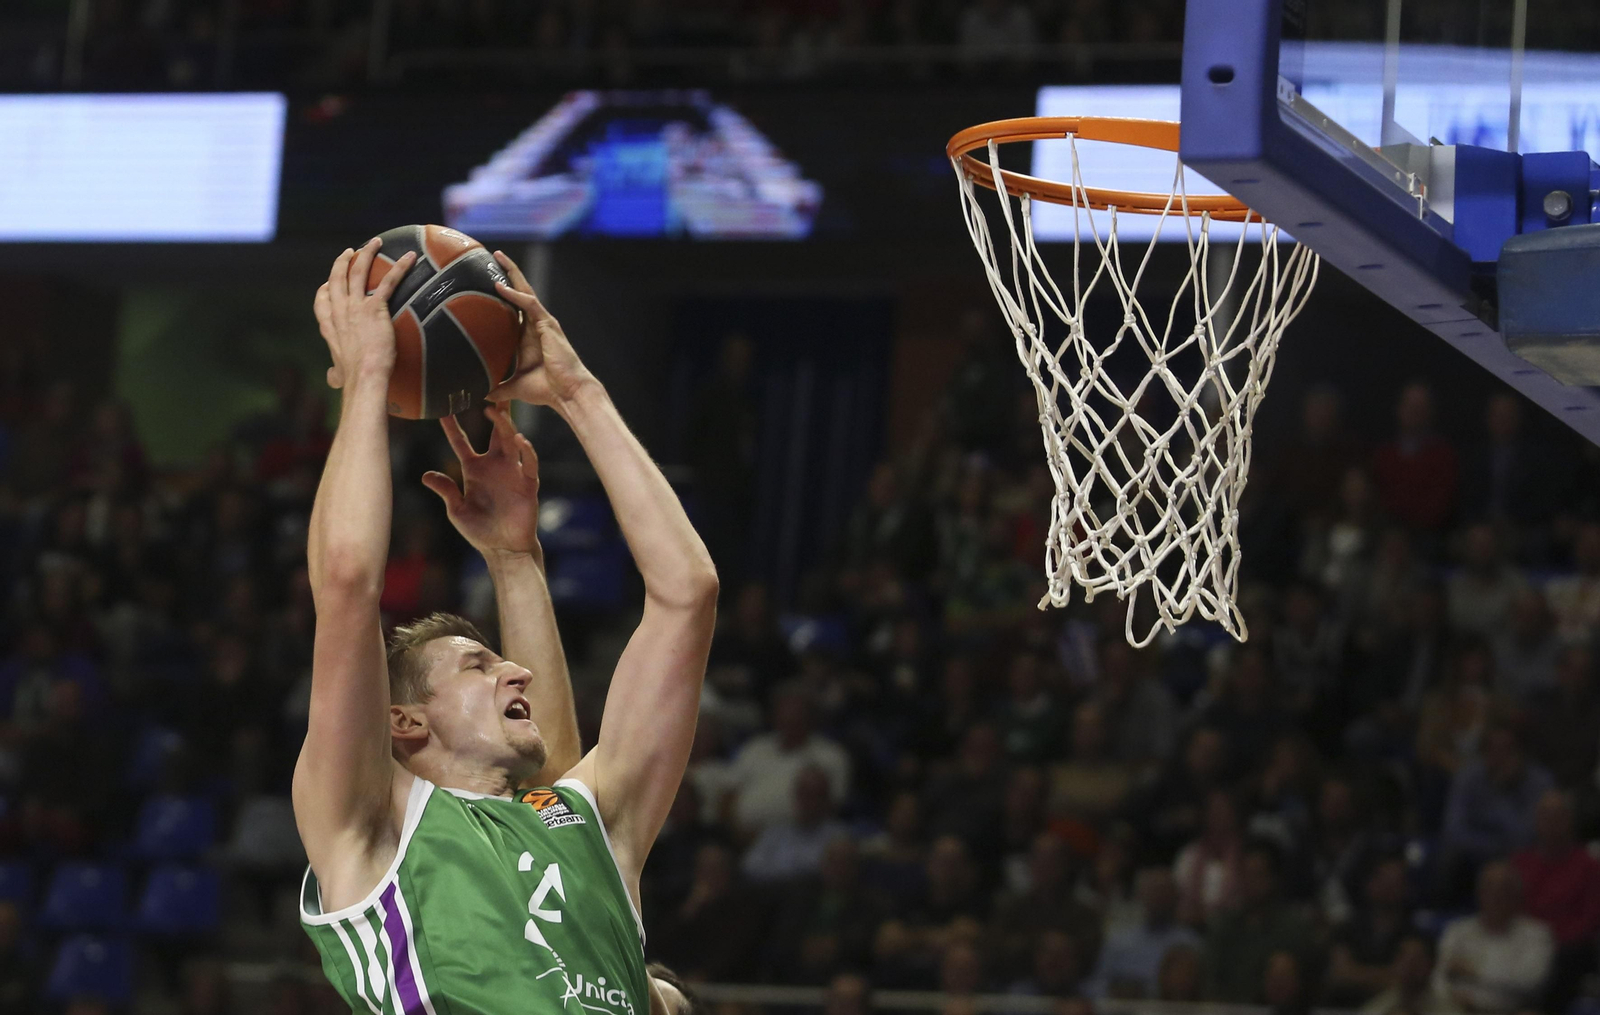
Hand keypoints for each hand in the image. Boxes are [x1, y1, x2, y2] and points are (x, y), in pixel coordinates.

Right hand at [313, 237, 415, 389]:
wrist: (364, 376)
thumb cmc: (353, 378)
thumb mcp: (339, 373)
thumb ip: (335, 372)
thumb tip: (333, 378)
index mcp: (328, 325)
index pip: (322, 299)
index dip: (327, 286)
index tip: (330, 281)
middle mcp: (339, 311)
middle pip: (337, 277)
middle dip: (344, 261)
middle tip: (351, 251)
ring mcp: (355, 306)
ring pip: (359, 271)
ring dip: (367, 253)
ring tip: (375, 242)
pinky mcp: (375, 308)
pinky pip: (389, 281)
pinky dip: (400, 267)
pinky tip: (410, 257)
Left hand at [421, 404, 542, 560]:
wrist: (504, 548)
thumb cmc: (479, 530)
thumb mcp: (457, 511)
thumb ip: (447, 491)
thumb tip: (426, 475)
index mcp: (474, 469)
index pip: (461, 442)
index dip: (452, 426)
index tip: (443, 408)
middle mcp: (494, 465)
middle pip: (493, 432)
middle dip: (493, 412)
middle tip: (489, 390)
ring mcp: (512, 471)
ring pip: (510, 441)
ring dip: (504, 425)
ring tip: (496, 411)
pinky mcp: (528, 482)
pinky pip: (528, 462)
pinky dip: (526, 450)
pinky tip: (519, 440)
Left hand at [486, 250, 596, 407]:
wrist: (567, 393)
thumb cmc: (547, 389)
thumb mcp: (514, 387)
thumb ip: (497, 387)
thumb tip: (479, 394)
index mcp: (527, 337)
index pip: (513, 308)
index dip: (502, 293)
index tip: (486, 280)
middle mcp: (536, 326)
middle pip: (520, 293)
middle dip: (508, 274)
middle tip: (493, 257)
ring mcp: (543, 324)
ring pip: (526, 292)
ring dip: (512, 274)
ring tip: (498, 257)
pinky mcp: (548, 326)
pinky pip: (530, 304)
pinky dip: (515, 294)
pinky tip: (500, 286)